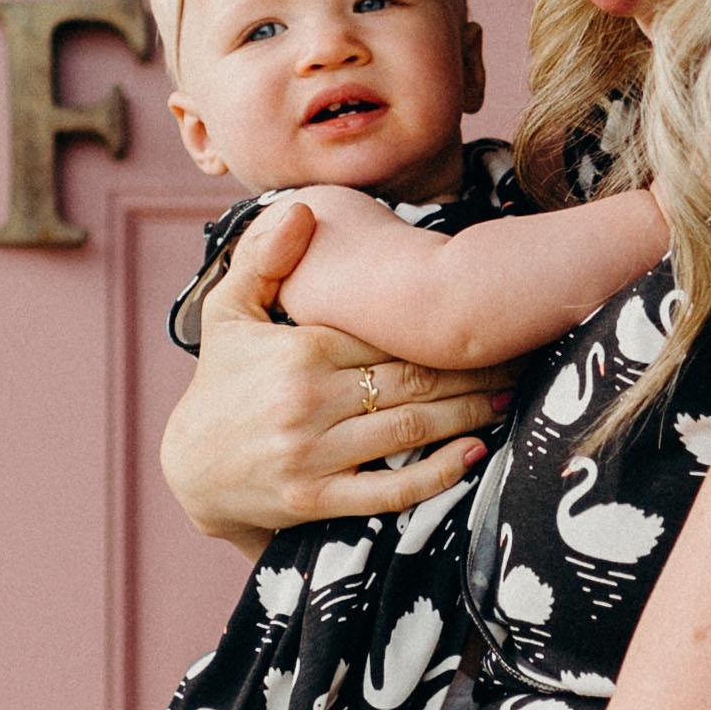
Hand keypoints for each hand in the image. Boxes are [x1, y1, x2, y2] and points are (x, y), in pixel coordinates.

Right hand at [160, 206, 509, 554]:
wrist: (190, 468)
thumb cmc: (220, 382)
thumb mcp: (228, 311)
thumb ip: (263, 257)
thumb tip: (299, 209)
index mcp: (299, 350)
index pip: (389, 332)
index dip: (443, 324)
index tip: (486, 315)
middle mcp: (308, 401)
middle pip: (413, 379)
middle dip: (472, 368)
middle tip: (520, 356)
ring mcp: (313, 454)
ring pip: (412, 429)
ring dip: (468, 412)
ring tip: (507, 396)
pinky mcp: (316, 500)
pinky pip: (391, 489)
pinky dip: (438, 474)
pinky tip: (473, 454)